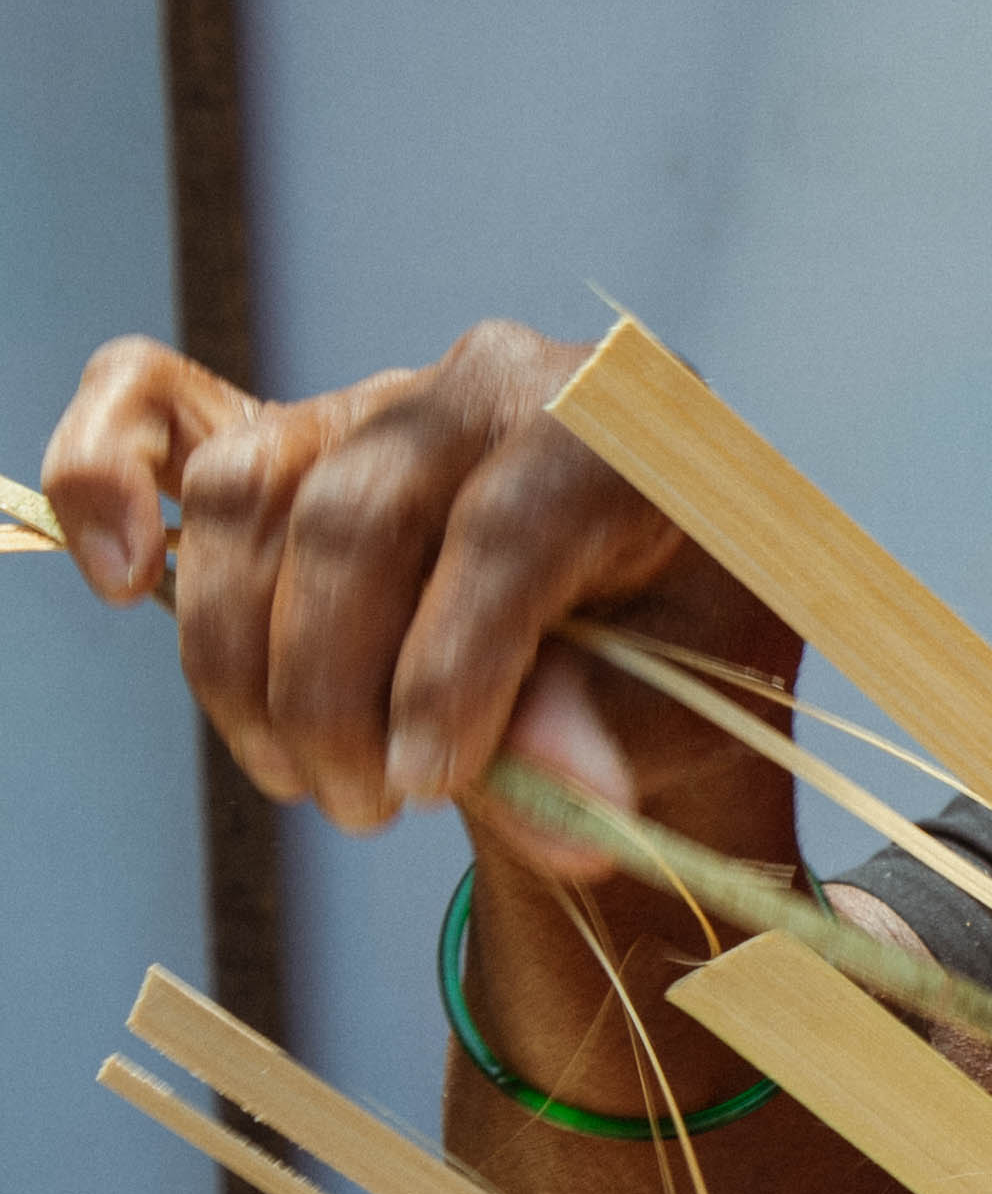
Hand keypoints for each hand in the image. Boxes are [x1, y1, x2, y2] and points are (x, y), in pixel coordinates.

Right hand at [39, 322, 788, 866]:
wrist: (644, 615)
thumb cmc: (675, 653)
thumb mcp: (687, 708)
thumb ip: (615, 737)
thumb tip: (553, 786)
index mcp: (618, 428)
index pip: (507, 532)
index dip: (453, 667)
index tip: (427, 784)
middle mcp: (491, 380)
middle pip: (358, 522)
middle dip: (335, 693)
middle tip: (366, 812)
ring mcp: (376, 398)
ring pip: (252, 498)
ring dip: (245, 661)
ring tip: (304, 778)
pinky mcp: (288, 432)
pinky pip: (152, 404)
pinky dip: (101, 474)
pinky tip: (116, 576)